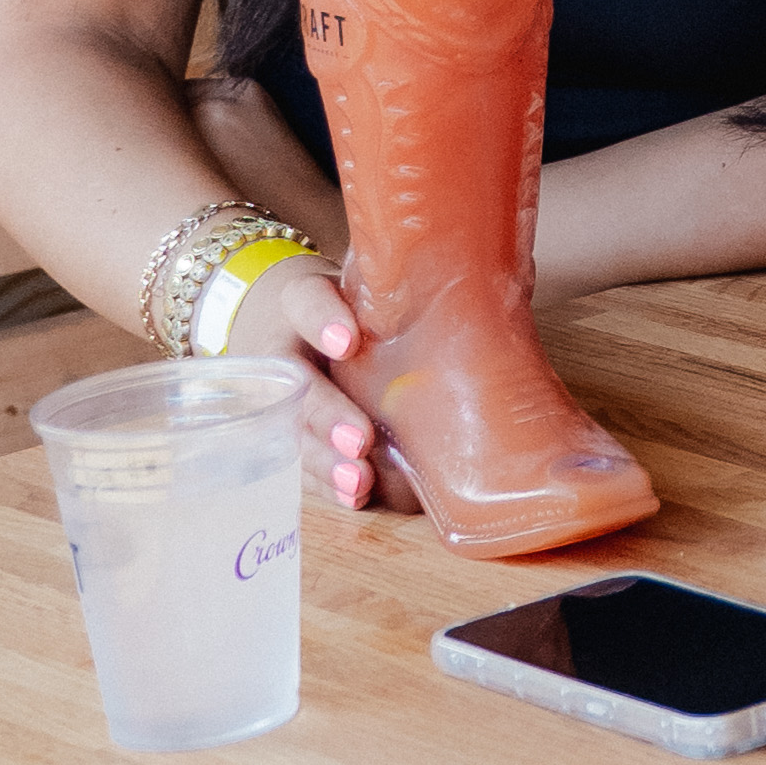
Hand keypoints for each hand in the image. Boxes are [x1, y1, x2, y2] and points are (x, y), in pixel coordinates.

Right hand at [230, 247, 384, 515]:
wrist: (286, 322)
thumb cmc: (348, 302)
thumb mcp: (361, 280)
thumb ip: (400, 279)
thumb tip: (483, 267)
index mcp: (301, 303)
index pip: (306, 301)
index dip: (324, 319)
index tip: (348, 340)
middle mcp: (286, 353)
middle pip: (299, 385)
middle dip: (326, 414)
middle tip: (358, 438)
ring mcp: (283, 400)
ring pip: (296, 433)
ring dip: (326, 462)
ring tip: (358, 482)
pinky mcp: (293, 436)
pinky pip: (304, 464)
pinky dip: (329, 484)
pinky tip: (355, 497)